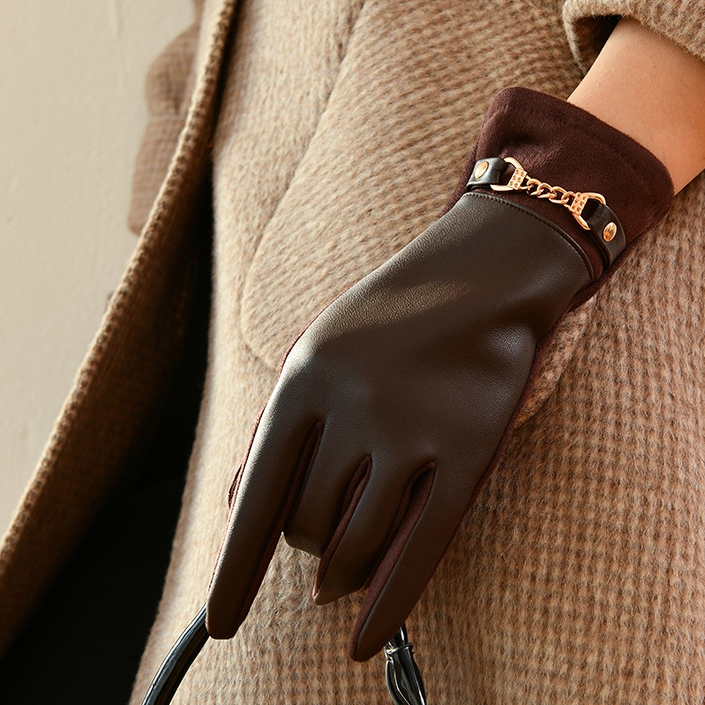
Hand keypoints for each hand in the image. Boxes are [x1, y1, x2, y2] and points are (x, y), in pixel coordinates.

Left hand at [205, 188, 591, 659]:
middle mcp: (353, 408)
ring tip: (341, 569)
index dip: (236, 568)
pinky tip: (365, 641)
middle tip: (322, 540)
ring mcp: (414, 431)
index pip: (257, 495)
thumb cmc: (392, 320)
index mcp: (305, 381)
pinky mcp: (470, 452)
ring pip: (358, 543)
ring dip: (342, 570)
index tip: (221, 622)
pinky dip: (389, 604)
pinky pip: (421, 549)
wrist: (482, 275)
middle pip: (308, 526)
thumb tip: (241, 508)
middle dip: (307, 547)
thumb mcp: (318, 354)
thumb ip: (279, 428)